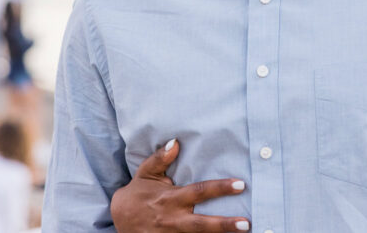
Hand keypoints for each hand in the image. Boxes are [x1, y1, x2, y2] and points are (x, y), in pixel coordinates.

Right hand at [110, 139, 249, 231]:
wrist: (119, 219)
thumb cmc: (138, 193)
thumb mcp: (145, 173)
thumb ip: (160, 159)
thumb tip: (175, 142)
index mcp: (171, 198)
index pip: (199, 192)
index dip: (220, 188)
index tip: (240, 185)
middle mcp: (173, 219)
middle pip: (201, 224)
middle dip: (224, 224)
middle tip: (247, 224)